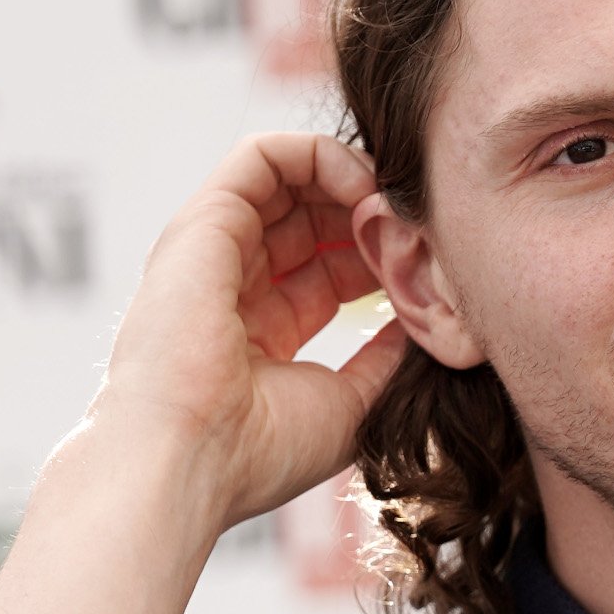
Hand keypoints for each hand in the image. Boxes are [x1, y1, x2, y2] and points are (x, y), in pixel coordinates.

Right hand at [96, 133, 409, 527]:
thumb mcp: (346, 404)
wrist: (190, 459)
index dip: (378, 260)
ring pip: (289, 181)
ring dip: (351, 180)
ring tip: (392, 205)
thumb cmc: (258, 451)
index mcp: (258, 332)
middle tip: (416, 229)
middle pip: (313, 221)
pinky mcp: (204, 221)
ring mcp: (214, 250)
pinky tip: (362, 188)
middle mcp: (231, 285)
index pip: (328, 270)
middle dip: (369, 217)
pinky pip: (261, 156)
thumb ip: (384, 359)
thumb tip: (421, 322)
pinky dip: (318, 155)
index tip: (423, 270)